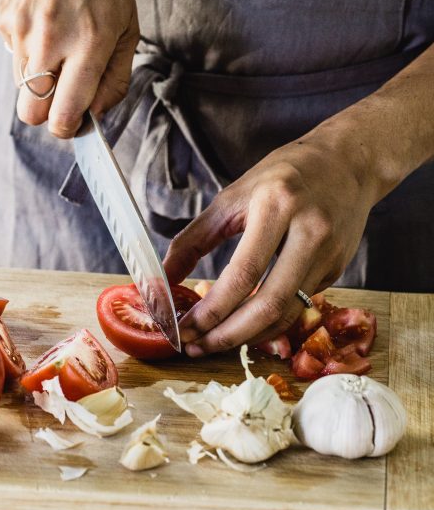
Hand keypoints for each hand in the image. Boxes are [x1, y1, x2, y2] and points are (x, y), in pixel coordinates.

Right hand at [0, 0, 139, 137]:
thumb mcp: (127, 24)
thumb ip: (115, 76)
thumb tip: (95, 114)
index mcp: (90, 43)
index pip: (64, 114)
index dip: (68, 128)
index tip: (73, 122)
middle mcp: (51, 39)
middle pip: (30, 113)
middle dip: (44, 115)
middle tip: (60, 96)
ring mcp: (20, 27)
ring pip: (20, 85)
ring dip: (38, 77)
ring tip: (57, 41)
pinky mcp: (1, 15)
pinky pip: (13, 51)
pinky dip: (27, 45)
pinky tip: (43, 15)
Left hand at [163, 131, 380, 356]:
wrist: (347, 163)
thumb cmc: (283, 175)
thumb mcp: (234, 194)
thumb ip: (196, 237)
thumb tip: (163, 276)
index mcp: (278, 205)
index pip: (243, 274)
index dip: (212, 310)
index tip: (184, 328)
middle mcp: (310, 232)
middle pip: (269, 306)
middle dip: (228, 336)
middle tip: (196, 347)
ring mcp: (329, 254)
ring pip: (287, 315)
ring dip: (247, 337)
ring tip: (214, 342)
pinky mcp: (338, 270)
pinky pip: (298, 306)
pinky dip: (268, 322)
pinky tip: (243, 324)